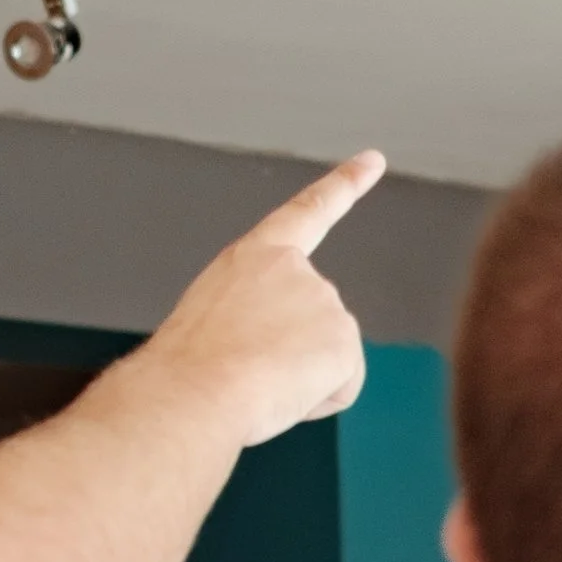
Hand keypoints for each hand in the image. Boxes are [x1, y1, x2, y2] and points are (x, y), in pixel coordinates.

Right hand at [154, 151, 383, 448]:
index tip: (374, 160)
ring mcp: (325, 302)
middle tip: (242, 367)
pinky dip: (314, 400)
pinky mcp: (344, 340)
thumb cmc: (187, 368)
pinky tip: (279, 392)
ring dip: (295, 380)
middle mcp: (296, 270)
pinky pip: (338, 388)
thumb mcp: (213, 321)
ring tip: (254, 380)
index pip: (306, 213)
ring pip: (323, 361)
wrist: (192, 390)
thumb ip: (255, 317)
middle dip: (287, 355)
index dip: (344, 184)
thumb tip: (275, 358)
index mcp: (254, 257)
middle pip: (313, 324)